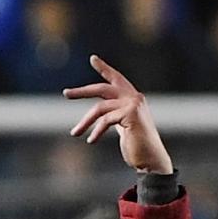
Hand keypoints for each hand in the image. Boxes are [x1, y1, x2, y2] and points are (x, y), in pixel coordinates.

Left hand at [64, 55, 173, 174]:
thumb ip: (114, 116)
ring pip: (99, 108)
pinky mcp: (131, 114)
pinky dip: (96, 131)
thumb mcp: (123, 127)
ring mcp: (133, 104)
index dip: (104, 68)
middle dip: (82, 91)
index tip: (93, 58)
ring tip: (74, 133)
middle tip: (66, 93)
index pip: (116, 79)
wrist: (151, 160)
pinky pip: (105, 120)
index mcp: (133, 98)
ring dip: (85, 122)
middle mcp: (134, 97)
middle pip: (102, 89)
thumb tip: (100, 114)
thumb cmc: (137, 147)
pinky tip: (91, 140)